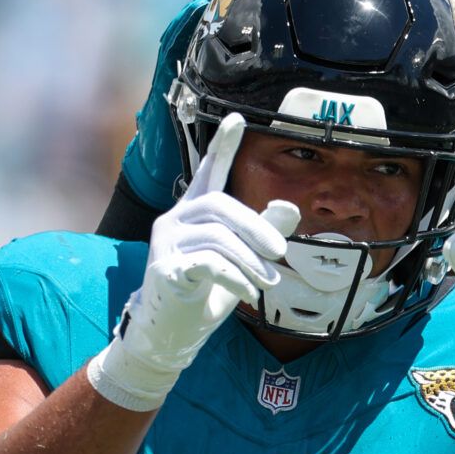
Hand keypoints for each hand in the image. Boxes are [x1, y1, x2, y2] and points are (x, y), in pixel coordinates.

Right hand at [87, 113, 300, 410]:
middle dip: (256, 228)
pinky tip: (250, 294)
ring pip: (217, 237)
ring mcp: (165, 244)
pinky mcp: (164, 269)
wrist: (170, 335)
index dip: (222, 146)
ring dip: (251, 261)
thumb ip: (262, 235)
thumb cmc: (204, 295)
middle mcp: (174, 221)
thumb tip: (290, 207)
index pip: (208, 172)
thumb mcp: (241, 263)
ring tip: (269, 283)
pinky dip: (236, 278)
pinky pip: (207, 263)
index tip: (236, 118)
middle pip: (219, 205)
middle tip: (282, 254)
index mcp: (193, 214)